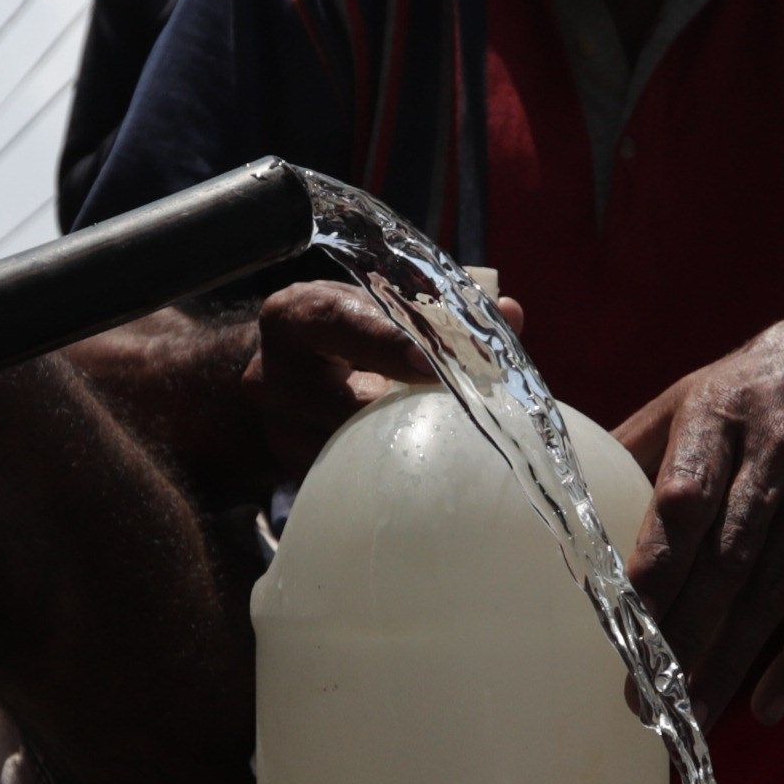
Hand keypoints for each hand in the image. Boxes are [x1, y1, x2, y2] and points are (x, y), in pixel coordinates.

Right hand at [238, 280, 519, 487]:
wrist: (289, 371)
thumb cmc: (348, 328)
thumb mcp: (379, 304)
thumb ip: (440, 310)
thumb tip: (510, 314)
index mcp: (297, 317)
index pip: (339, 322)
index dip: (386, 341)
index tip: (434, 359)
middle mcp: (273, 376)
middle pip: (341, 403)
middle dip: (408, 409)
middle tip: (468, 413)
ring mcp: (282, 433)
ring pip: (350, 450)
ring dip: (408, 447)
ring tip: (460, 445)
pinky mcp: (297, 473)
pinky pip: (350, 479)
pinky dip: (396, 471)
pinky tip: (432, 470)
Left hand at [615, 298, 783, 722]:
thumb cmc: (771, 383)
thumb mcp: (701, 390)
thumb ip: (640, 447)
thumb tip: (571, 501)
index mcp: (719, 418)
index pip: (684, 498)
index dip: (656, 561)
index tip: (621, 616)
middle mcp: (775, 457)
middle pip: (724, 561)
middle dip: (680, 635)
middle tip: (639, 695)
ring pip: (770, 593)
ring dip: (727, 662)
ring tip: (687, 717)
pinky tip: (767, 706)